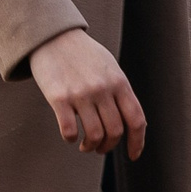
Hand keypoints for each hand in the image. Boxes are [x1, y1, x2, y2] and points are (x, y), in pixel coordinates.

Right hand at [28, 28, 146, 157]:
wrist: (53, 36)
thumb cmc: (83, 54)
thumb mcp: (109, 67)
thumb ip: (120, 91)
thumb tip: (131, 121)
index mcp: (119, 82)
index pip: (136, 120)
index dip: (137, 142)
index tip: (133, 155)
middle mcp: (103, 89)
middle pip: (115, 132)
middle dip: (108, 146)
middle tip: (99, 148)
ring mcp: (81, 94)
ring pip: (94, 135)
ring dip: (90, 146)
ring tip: (85, 145)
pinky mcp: (59, 97)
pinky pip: (70, 131)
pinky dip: (71, 139)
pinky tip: (70, 136)